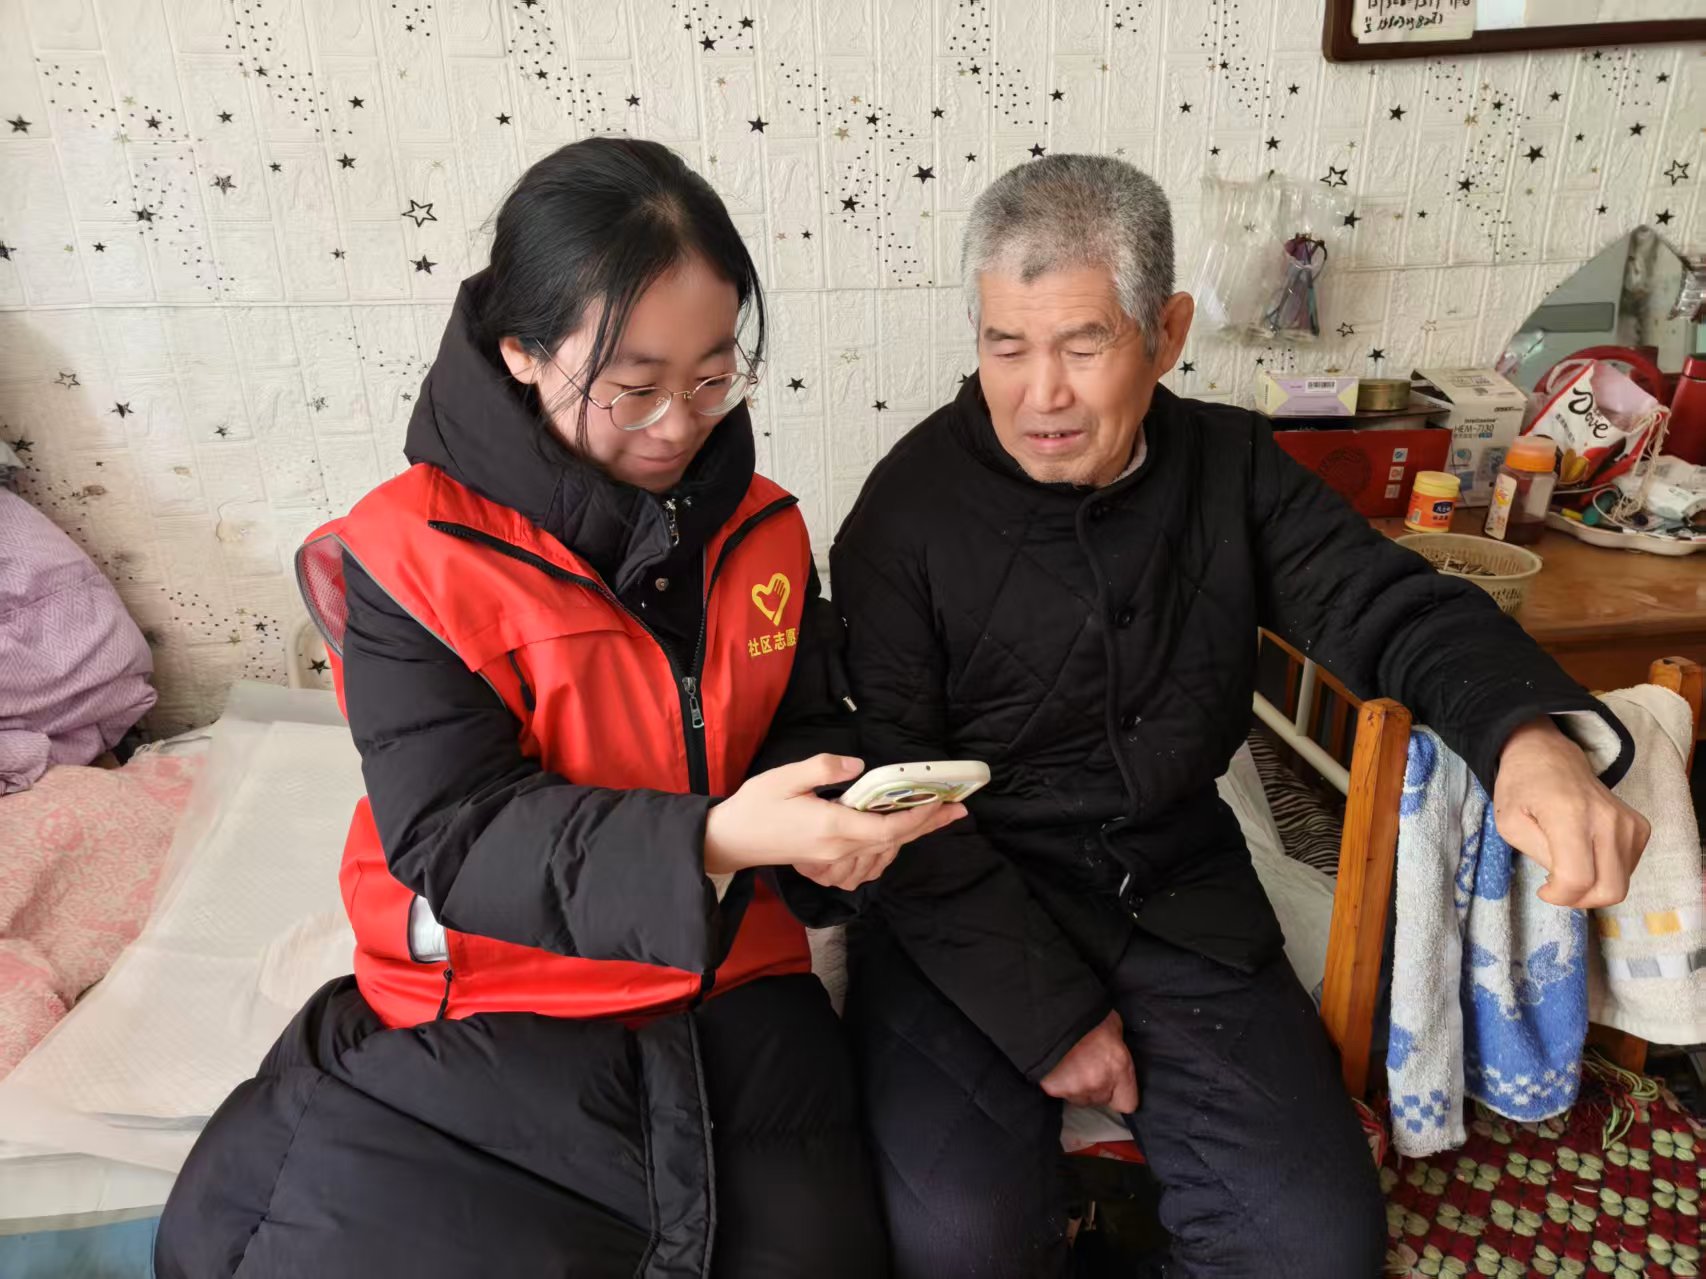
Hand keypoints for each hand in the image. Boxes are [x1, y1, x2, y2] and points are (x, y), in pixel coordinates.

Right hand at [704, 754, 967, 884]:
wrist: (730, 841)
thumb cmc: (756, 806)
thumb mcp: (786, 776)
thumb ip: (825, 767)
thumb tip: (859, 767)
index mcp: (832, 826)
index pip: (888, 827)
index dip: (921, 817)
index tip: (945, 804)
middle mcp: (838, 850)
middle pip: (894, 840)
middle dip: (928, 825)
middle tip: (957, 810)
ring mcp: (832, 864)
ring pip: (883, 856)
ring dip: (908, 839)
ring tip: (930, 819)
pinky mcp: (825, 869)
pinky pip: (866, 869)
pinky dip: (885, 855)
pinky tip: (891, 841)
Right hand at [1038, 1011, 1138, 1112]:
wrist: (1055, 1012)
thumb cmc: (1089, 1016)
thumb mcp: (1114, 1028)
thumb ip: (1117, 1052)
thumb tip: (1114, 1059)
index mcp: (1119, 1068)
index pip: (1126, 1104)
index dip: (1119, 1096)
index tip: (1114, 1088)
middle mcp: (1099, 1084)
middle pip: (1100, 1100)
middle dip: (1095, 1088)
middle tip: (1087, 1066)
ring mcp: (1075, 1088)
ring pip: (1079, 1098)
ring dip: (1076, 1087)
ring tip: (1070, 1065)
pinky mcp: (1054, 1088)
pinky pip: (1058, 1092)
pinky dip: (1057, 1082)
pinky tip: (1056, 1066)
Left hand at [1493, 718, 1650, 908]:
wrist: (1548, 755)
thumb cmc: (1522, 788)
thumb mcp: (1510, 825)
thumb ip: (1539, 857)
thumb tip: (1567, 882)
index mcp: (1569, 815)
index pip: (1578, 878)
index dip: (1560, 896)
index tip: (1544, 889)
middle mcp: (1607, 819)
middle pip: (1610, 889)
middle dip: (1580, 900)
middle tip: (1558, 886)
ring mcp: (1629, 823)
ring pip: (1621, 883)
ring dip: (1593, 886)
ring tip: (1569, 865)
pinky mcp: (1639, 827)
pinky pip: (1628, 868)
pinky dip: (1607, 872)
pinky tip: (1586, 856)